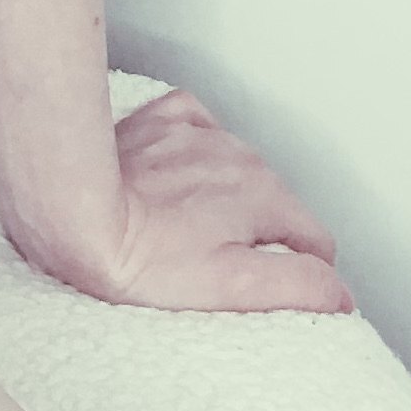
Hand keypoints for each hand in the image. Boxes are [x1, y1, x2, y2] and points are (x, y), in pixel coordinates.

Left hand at [30, 86, 356, 313]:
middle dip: (262, 232)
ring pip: (238, 164)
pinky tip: (179, 168)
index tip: (270, 286)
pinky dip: (196, 145)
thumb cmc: (144, 257)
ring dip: (228, 192)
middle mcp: (237, 153)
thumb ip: (297, 286)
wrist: (73, 211)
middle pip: (277, 202)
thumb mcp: (233, 287)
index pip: (315, 240)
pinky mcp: (157, 119)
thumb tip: (338, 291)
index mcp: (264, 194)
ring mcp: (195, 132)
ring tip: (191, 226)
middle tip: (221, 262)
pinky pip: (194, 123)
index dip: (302, 270)